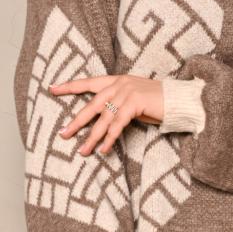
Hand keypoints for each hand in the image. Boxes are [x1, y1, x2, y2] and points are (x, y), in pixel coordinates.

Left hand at [50, 74, 164, 155]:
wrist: (180, 100)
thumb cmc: (158, 103)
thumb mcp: (134, 100)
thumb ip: (118, 105)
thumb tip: (102, 121)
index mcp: (117, 80)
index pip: (89, 82)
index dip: (70, 86)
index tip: (52, 89)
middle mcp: (120, 84)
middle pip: (92, 104)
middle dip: (77, 121)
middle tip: (63, 134)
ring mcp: (127, 92)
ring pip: (104, 118)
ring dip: (92, 137)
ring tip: (83, 151)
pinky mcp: (135, 102)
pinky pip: (118, 124)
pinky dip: (110, 138)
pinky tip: (104, 149)